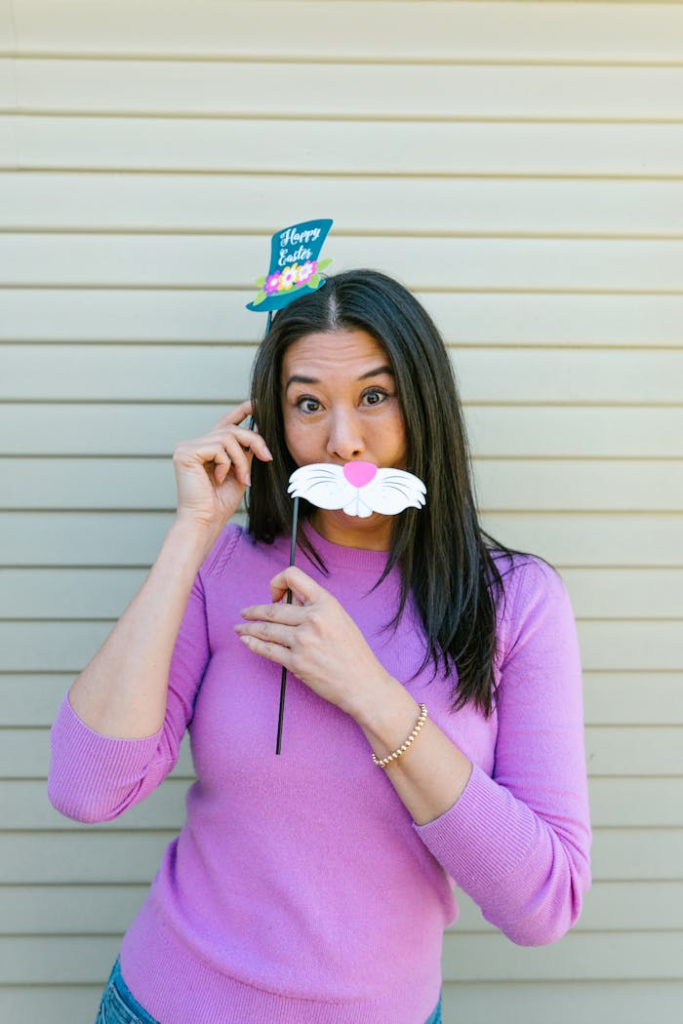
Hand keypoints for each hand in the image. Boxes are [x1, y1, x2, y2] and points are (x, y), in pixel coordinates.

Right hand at [173, 401, 271, 534]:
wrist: (206, 521)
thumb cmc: (220, 502)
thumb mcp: (241, 471)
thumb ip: (245, 451)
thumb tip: (258, 430)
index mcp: (208, 448)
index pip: (226, 423)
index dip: (242, 411)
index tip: (258, 404)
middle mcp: (195, 444)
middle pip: (232, 429)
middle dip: (254, 441)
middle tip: (268, 458)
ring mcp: (188, 447)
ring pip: (228, 438)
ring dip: (241, 460)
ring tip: (241, 479)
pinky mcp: (185, 452)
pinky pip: (218, 448)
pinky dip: (226, 464)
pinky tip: (219, 479)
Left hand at [235, 566, 392, 718]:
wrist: (362, 684)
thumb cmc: (354, 652)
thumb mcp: (340, 619)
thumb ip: (314, 608)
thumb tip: (286, 602)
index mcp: (326, 603)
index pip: (293, 576)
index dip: (278, 582)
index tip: (274, 594)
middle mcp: (313, 618)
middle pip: (273, 609)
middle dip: (253, 611)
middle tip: (245, 613)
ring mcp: (302, 641)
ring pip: (266, 629)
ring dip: (249, 628)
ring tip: (240, 628)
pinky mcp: (295, 662)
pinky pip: (267, 650)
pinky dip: (253, 644)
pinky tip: (246, 641)